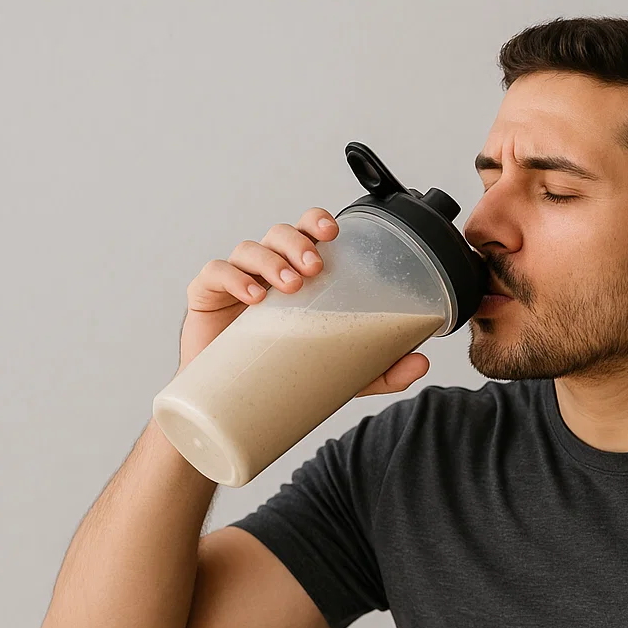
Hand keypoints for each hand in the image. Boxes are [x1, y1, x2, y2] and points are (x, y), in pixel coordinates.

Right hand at [177, 208, 428, 393]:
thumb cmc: (284, 373)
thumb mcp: (340, 373)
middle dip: (298, 241)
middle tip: (314, 266)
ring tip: (290, 285)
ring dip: (271, 260)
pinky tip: (253, 296)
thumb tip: (420, 363)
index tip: (334, 233)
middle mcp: (267, 270)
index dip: (317, 222)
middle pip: (280, 233)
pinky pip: (215, 273)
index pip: (308, 234)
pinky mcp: (206, 296)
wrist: (233, 405)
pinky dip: (233, 278)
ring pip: (249, 249)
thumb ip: (379, 368)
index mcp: (298, 274)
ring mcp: (235, 281)